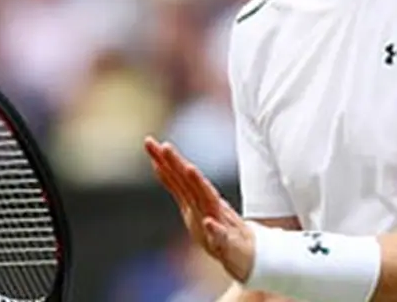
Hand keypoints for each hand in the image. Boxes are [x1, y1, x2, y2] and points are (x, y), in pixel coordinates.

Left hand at [145, 136, 255, 282]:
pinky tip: (208, 222)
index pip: (177, 176)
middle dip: (177, 164)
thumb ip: (177, 186)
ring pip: (208, 200)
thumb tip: (157, 165)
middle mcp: (207, 204)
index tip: (149, 142)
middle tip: (165, 146)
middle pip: (190, 182)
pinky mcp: (227, 242)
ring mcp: (218, 221)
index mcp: (196, 197)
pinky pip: (220, 235)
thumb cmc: (217, 226)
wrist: (247, 253)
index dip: (163, 160)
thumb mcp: (192, 205)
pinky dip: (214, 228)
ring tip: (190, 169)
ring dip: (199, 185)